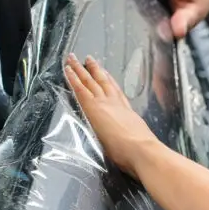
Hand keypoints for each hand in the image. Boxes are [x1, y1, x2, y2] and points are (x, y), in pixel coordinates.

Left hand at [64, 55, 158, 177]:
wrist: (141, 149)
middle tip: (88, 59)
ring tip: (73, 59)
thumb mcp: (136, 140)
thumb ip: (128, 138)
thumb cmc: (140, 151)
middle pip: (102, 82)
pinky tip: (67, 70)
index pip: (117, 93)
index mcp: (127, 112)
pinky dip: (73, 78)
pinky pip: (80, 89)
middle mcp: (116, 104)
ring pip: (90, 81)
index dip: (110, 82)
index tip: (106, 73)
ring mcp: (104, 103)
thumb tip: (127, 144)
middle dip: (95, 70)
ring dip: (81, 69)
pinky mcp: (92, 107)